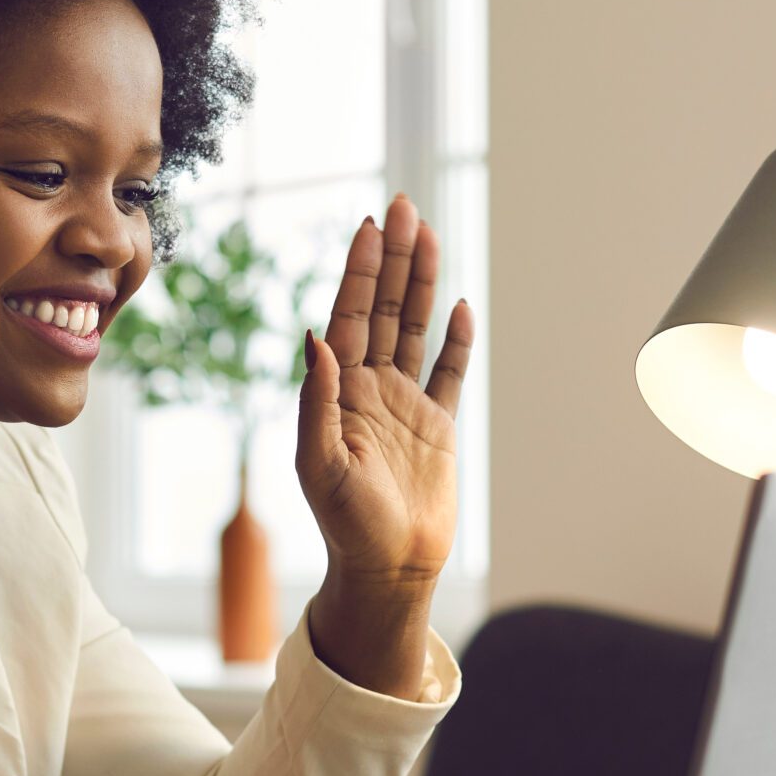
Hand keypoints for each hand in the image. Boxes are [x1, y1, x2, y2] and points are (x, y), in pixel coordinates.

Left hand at [296, 192, 475, 601]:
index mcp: (339, 392)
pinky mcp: (436, 427)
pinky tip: (459, 306)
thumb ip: (317, 400)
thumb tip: (315, 338)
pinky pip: (448, 372)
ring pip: (413, 329)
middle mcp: (369, 389)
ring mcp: (404, 404)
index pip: (349, 316)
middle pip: (382, 309)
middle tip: (400, 206)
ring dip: (420, 283)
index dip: (360, 271)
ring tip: (427, 234)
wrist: (389, 568)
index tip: (368, 226)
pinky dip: (455, 340)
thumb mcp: (320, 464)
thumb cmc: (346, 524)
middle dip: (391, 258)